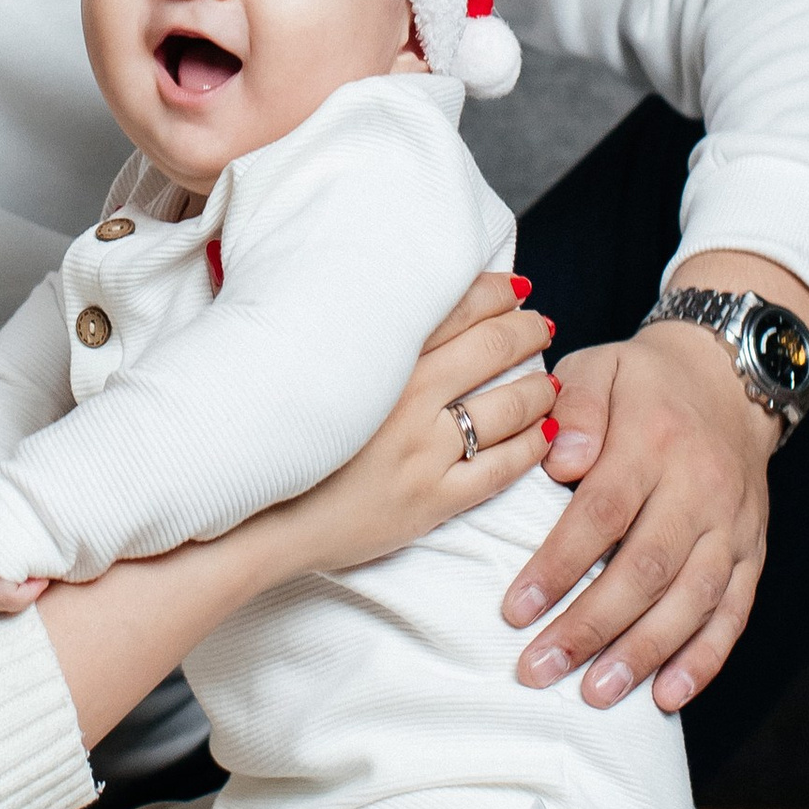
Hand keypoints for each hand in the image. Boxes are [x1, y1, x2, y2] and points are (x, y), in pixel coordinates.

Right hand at [276, 272, 557, 584]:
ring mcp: (424, 451)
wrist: (258, 520)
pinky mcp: (432, 499)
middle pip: (491, 349)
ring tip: (550, 382)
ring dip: (538, 389)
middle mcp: (407, 399)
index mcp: (377, 360)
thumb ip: (348, 340)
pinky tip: (544, 436)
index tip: (514, 288)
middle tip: (542, 325)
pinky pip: (500, 469)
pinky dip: (531, 448)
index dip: (494, 293)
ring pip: (507, 408)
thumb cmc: (274, 441)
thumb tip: (371, 309)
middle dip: (526, 331)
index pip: (454, 309)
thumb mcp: (304, 370)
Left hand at [501, 255, 808, 714]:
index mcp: (655, 440)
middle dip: (590, 626)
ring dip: (643, 653)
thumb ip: (577, 407)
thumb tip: (561, 463)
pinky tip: (666, 695)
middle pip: (647, 567)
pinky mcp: (751, 551)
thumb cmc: (642, 382)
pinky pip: (734, 612)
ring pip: (691, 599)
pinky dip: (704, 659)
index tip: (515, 610)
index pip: (603, 512)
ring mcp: (732, 524)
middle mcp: (700, 486)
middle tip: (538, 668)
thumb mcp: (600, 367)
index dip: (559, 565)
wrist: (726, 379)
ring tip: (595, 693)